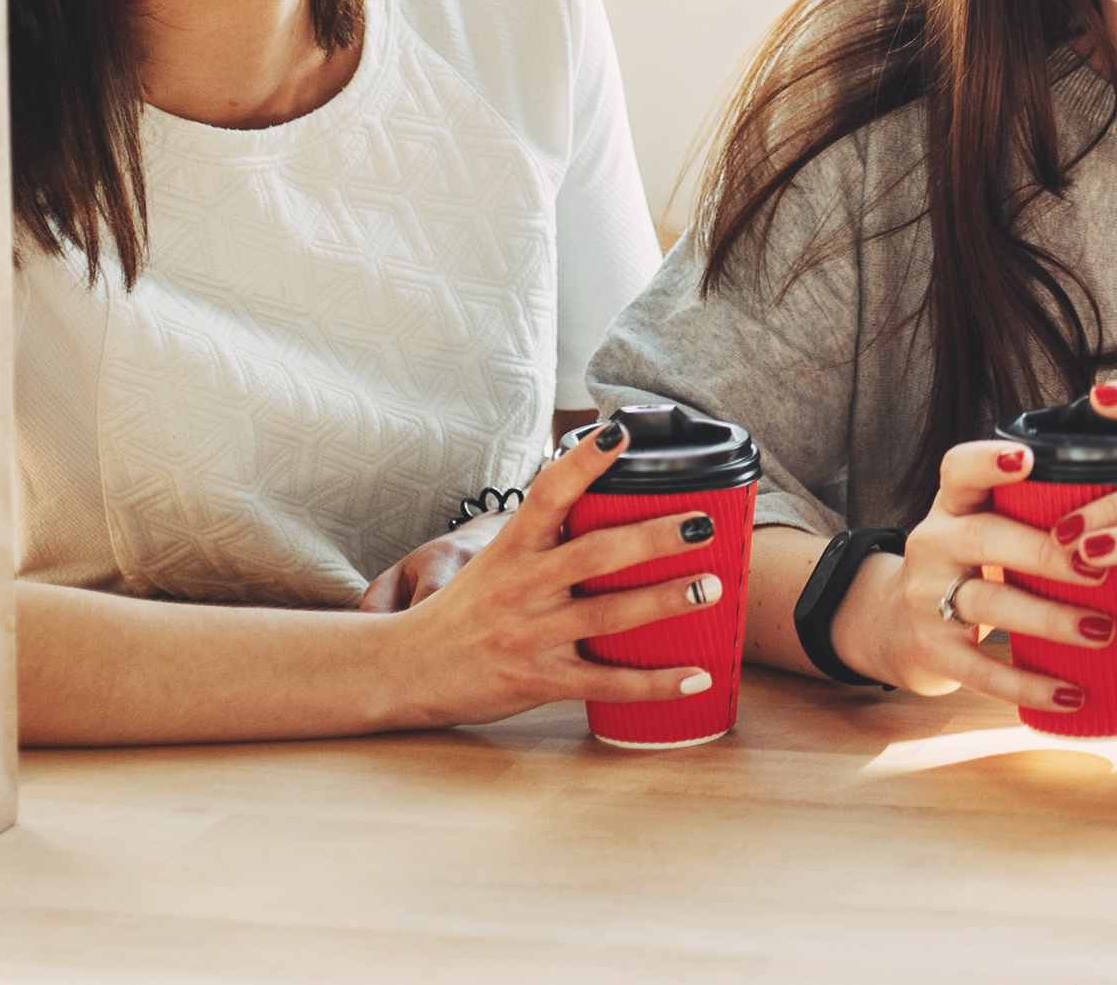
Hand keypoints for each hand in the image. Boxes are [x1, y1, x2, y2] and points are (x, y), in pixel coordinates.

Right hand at [371, 422, 733, 728]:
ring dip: (666, 601)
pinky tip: (698, 674)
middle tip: (703, 523)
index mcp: (512, 549)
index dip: (583, 462)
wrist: (402, 669)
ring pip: (609, 617)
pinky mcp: (538, 681)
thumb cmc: (459, 610)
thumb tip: (598, 497)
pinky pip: (607, 684)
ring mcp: (531, 636)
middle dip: (654, 538)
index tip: (621, 433)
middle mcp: (523, 588)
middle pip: (596, 555)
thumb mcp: (492, 561)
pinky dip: (656, 683)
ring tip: (713, 587)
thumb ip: (542, 537)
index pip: (548, 493)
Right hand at [831, 433, 1116, 717]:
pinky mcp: (933, 651)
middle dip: (1045, 553)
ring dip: (1051, 619)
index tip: (1028, 460)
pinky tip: (1073, 694)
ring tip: (1104, 631)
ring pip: (990, 603)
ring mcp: (927, 599)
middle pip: (985, 538)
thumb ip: (1033, 512)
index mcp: (953, 505)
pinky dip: (1030, 685)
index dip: (988, 460)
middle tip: (1099, 567)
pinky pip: (983, 670)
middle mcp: (933, 544)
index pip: (959, 469)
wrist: (892, 625)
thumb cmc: (969, 565)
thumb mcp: (983, 526)